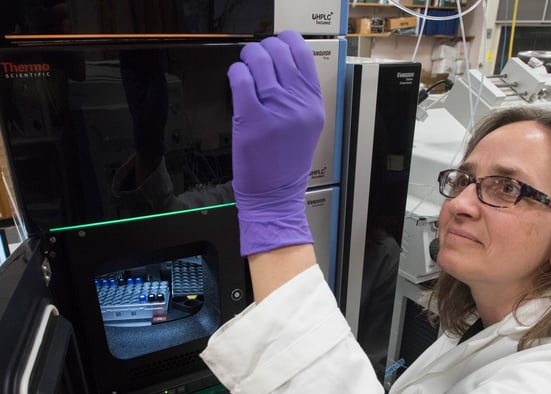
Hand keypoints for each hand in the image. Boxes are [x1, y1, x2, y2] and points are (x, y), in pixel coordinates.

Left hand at [227, 30, 324, 255]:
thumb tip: (283, 63)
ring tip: (245, 66)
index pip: (303, 53)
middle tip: (256, 56)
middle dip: (264, 48)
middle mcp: (298, 103)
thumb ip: (300, 95)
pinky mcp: (251, 119)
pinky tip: (236, 79)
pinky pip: (240, 78)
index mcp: (314, 103)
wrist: (275, 195)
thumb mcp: (308, 125)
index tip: (277, 44)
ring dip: (248, 57)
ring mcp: (275, 110)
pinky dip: (235, 72)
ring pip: (259, 60)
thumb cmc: (288, 162)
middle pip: (279, 51)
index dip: (286, 41)